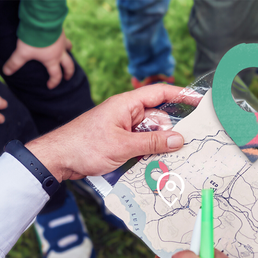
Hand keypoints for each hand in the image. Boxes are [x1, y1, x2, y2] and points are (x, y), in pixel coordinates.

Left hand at [3, 32, 73, 88]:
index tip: (50, 86)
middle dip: (69, 72)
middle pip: (69, 65)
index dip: (54, 82)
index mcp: (51, 60)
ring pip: (69, 49)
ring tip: (67, 54)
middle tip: (68, 77)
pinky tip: (58, 39)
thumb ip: (15, 63)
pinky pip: (65, 38)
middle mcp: (60, 52)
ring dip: (69, 53)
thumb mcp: (22, 52)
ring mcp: (62, 41)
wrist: (42, 21)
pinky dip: (63, 41)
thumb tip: (6, 72)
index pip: (56, 75)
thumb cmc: (34, 39)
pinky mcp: (61, 31)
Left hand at [25, 84, 200, 180]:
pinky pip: (140, 144)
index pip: (159, 93)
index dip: (181, 95)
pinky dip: (148, 152)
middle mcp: (126, 113)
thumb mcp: (123, 145)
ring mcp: (122, 128)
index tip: (200, 101)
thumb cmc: (85, 146)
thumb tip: (179, 139)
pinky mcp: (118, 141)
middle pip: (157, 118)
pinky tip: (156, 165)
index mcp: (127, 104)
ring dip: (159, 146)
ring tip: (172, 160)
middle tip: (187, 146)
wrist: (57, 159)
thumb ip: (152, 143)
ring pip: (150, 134)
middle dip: (171, 131)